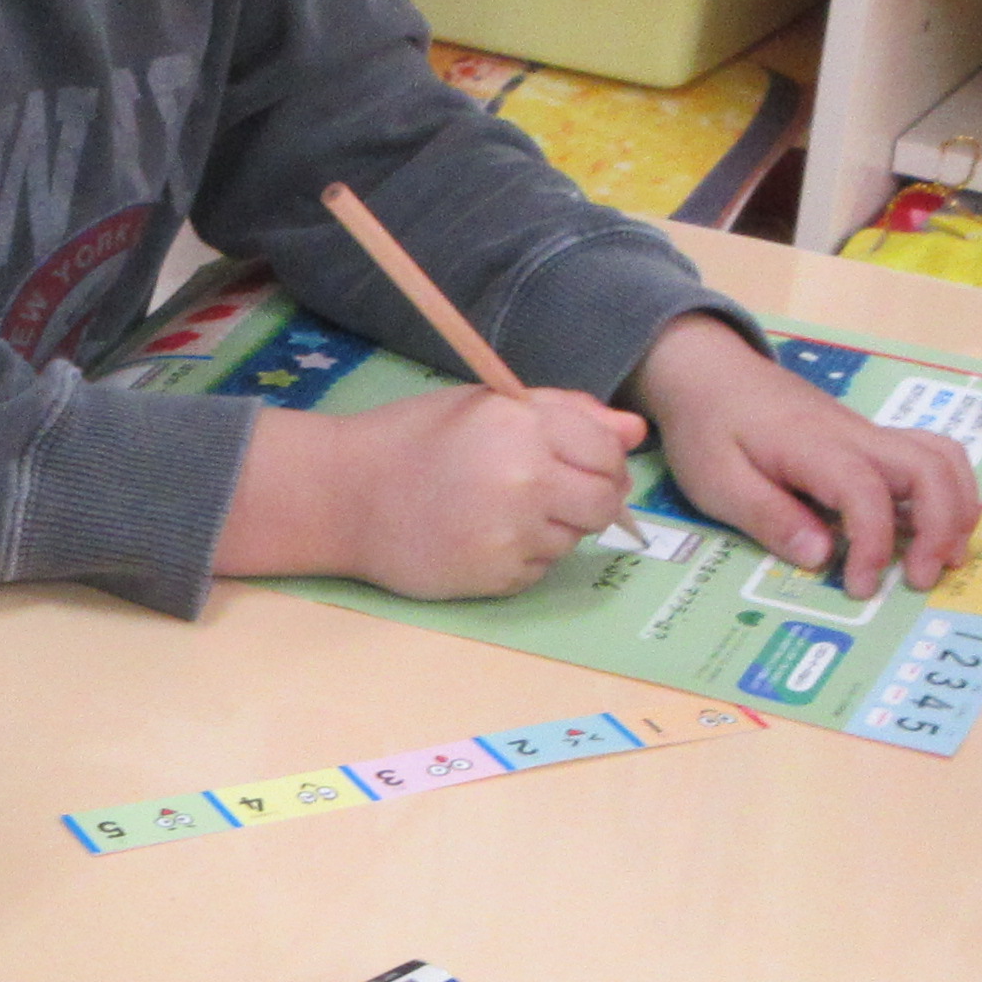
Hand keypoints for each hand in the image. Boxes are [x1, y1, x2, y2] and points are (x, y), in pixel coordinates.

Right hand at [320, 382, 646, 596]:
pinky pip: (541, 568)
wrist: (345, 497)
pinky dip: (525, 555)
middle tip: (554, 492)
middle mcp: (526, 480)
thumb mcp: (487, 405)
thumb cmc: (414, 439)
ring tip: (502, 509)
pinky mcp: (498, 576)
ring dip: (555, 526)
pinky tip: (484, 535)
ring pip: (574, 538)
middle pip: (605, 502)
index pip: (607, 452)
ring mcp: (513, 534)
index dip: (604, 460)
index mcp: (523, 426)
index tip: (583, 463)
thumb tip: (635, 432)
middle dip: (593, 498)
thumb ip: (566, 412)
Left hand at [632, 317, 980, 591]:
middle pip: (929, 467)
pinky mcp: (869, 439)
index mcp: (813, 447)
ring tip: (944, 558)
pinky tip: (932, 528)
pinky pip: (927, 455)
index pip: (866, 492)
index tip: (861, 587)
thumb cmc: (708, 427)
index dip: (873, 544)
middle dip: (941, 526)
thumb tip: (821, 557)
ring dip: (956, 507)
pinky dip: (945, 491)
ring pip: (941, 456)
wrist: (710, 371)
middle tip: (921, 579)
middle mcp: (855, 435)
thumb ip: (769, 518)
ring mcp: (868, 434)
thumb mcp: (717, 482)